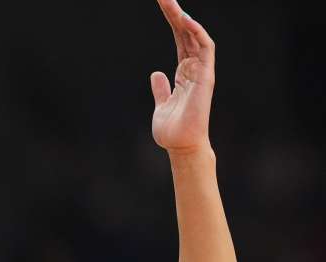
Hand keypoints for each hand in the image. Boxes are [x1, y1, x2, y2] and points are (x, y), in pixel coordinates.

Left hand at [150, 0, 215, 153]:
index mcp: (184, 72)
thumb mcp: (161, 104)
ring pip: (195, 36)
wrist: (180, 147)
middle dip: (175, 13)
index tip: (164, 4)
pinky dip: (197, 32)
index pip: (180, 39)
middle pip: (186, 33)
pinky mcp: (205, 77)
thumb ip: (161, 89)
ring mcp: (201, 71)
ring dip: (183, 17)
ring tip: (169, 2)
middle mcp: (194, 68)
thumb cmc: (172, 130)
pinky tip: (185, 19)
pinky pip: (205, 49)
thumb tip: (156, 74)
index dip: (173, 21)